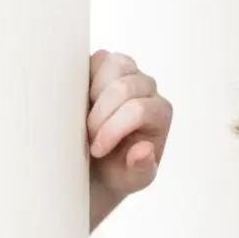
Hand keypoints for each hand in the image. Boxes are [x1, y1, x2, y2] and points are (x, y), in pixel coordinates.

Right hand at [88, 50, 171, 200]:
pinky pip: (96, 57)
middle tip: (87, 137)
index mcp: (160, 113)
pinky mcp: (105, 65)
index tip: (97, 150)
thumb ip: (141, 170)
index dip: (112, 129)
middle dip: (99, 114)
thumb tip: (144, 150)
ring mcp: (128, 73)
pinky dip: (84, 75)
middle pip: (124, 87)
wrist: (99, 161)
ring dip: (93, 91)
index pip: (138, 110)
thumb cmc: (118, 169)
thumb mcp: (131, 180)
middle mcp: (148, 89)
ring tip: (84, 116)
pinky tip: (78, 100)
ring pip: (113, 64)